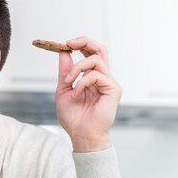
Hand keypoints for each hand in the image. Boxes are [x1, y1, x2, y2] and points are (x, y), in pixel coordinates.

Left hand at [55, 36, 122, 152]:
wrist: (80, 135)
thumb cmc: (73, 117)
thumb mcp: (63, 90)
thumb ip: (65, 72)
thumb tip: (63, 51)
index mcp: (92, 77)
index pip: (91, 53)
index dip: (81, 44)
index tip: (65, 44)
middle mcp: (103, 77)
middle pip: (100, 49)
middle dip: (84, 41)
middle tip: (68, 43)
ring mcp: (109, 83)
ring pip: (96, 60)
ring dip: (76, 68)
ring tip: (68, 82)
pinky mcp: (114, 89)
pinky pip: (96, 76)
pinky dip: (81, 83)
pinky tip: (76, 95)